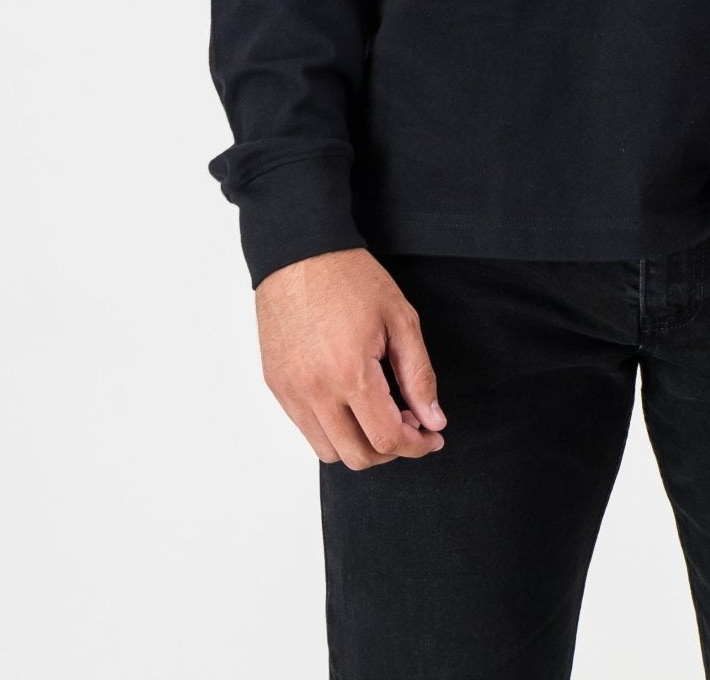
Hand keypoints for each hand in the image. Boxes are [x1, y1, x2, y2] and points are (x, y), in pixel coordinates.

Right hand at [254, 247, 447, 467]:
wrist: (298, 252)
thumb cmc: (349, 278)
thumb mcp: (400, 318)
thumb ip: (419, 375)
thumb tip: (433, 420)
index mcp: (350, 373)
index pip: (387, 439)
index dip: (416, 445)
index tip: (432, 436)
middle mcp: (315, 391)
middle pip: (357, 457)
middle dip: (391, 450)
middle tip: (409, 422)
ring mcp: (291, 391)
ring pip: (328, 451)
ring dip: (359, 443)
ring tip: (378, 411)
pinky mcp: (276, 385)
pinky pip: (306, 428)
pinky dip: (333, 428)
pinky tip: (350, 400)